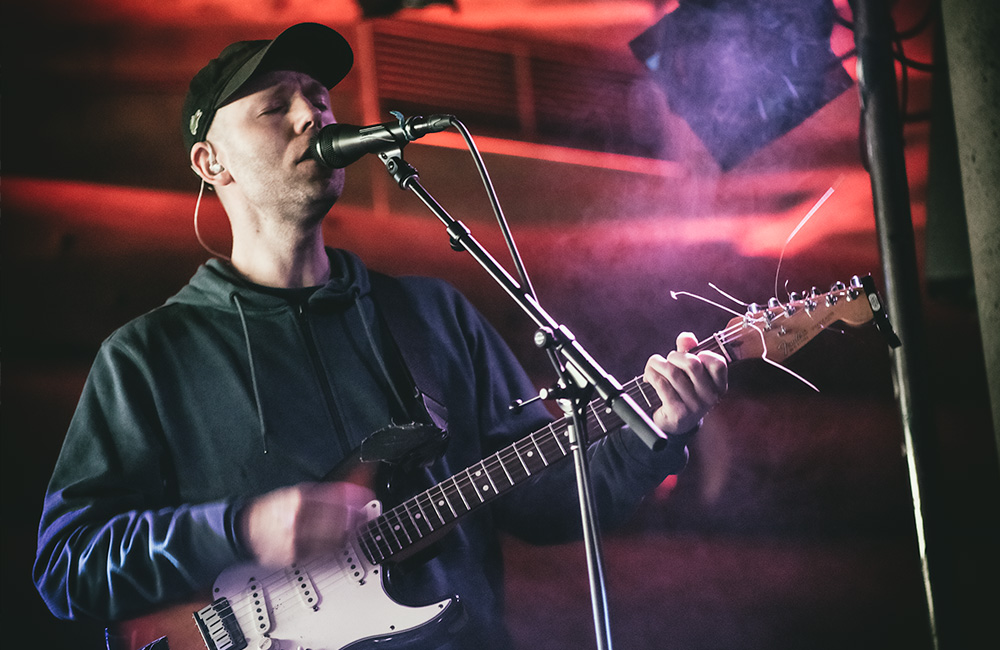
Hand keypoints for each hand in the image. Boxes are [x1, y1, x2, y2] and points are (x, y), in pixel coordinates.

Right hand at [238, 481, 375, 566]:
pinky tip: (340, 542)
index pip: (329, 497)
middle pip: (332, 519)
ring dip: (347, 533)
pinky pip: (320, 553)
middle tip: (365, 516)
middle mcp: (295, 519)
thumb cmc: (274, 510)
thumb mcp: (296, 493)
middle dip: (353, 518)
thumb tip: (350, 491)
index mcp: (296, 499)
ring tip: (356, 529)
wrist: (246, 530)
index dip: (350, 498)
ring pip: (329, 538)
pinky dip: (333, 546)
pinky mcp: (293, 557)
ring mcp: (294, 540)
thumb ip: (323, 493)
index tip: (365, 498)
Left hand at [643, 332, 727, 434]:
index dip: (701, 354)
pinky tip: (649, 379)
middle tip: (667, 362)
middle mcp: (710, 397)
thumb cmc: (682, 392)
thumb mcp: (688, 372)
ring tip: (652, 368)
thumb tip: (686, 337)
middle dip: (673, 356)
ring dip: (657, 365)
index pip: (717, 363)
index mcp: (718, 385)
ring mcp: (695, 406)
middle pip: (691, 364)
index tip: (689, 358)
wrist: (673, 425)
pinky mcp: (678, 413)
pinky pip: (661, 385)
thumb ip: (688, 351)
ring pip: (672, 372)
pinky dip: (651, 376)